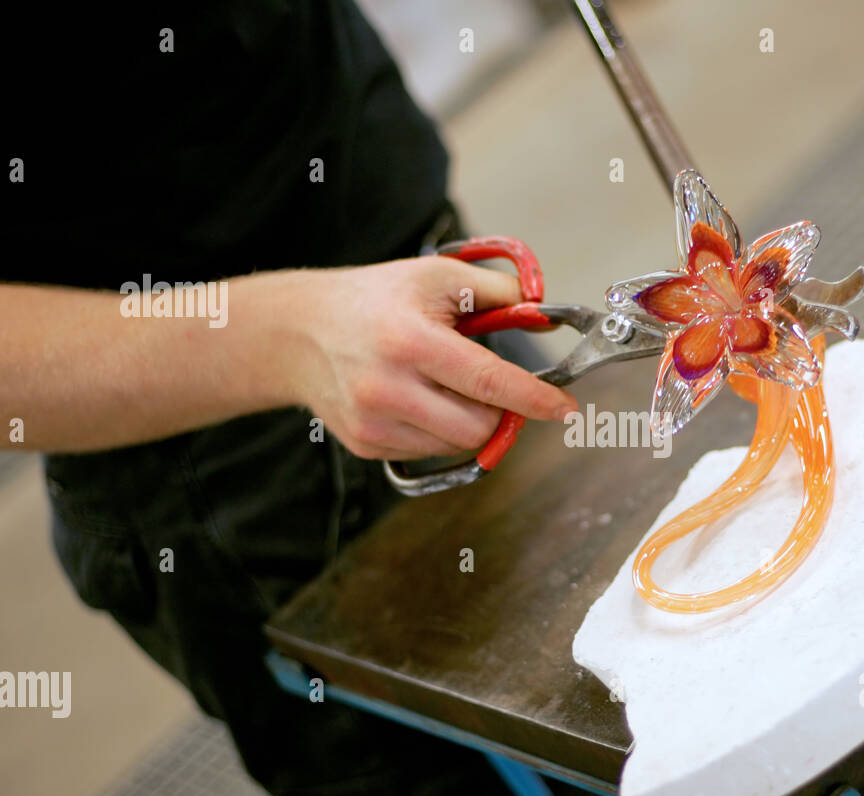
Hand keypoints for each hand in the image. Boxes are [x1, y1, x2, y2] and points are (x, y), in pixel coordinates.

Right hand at [278, 256, 577, 459]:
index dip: (534, 398)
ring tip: (442, 382)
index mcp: (409, 341)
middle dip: (499, 409)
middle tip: (489, 382)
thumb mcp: (435, 277)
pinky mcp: (366, 445)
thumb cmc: (374, 300)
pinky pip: (429, 451)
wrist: (299, 331)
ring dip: (469, 419)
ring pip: (458, 444)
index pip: (489, 381)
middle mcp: (387, 388)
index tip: (564, 408)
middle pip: (479, 425)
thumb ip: (498, 292)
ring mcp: (374, 423)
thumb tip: (544, 314)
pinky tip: (417, 398)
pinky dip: (439, 430)